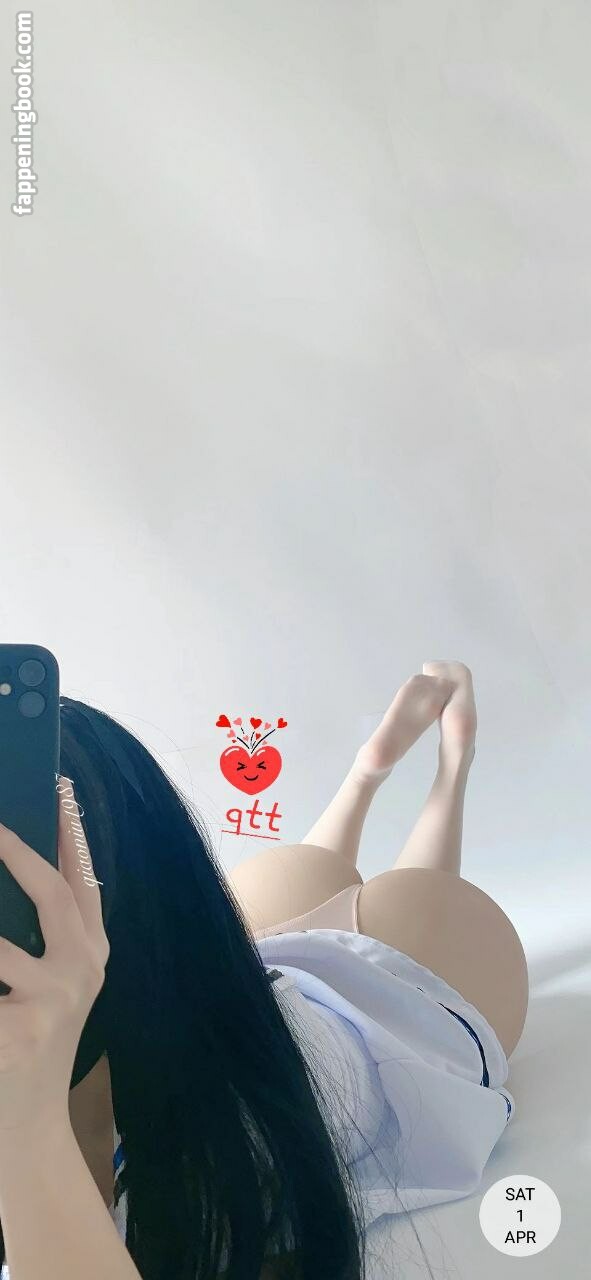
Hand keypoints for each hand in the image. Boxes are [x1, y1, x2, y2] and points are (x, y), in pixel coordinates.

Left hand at [0, 777, 109, 1137]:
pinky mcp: (19, 1033)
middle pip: (52, 891)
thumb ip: (42, 930)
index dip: (69, 830)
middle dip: (15, 851)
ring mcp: (55, 1002)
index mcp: (91, 949)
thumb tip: (9, 863)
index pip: (82, 875)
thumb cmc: (30, 1042)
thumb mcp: (49, 982)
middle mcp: (84, 968)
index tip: (56, 785)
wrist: (27, 1132)